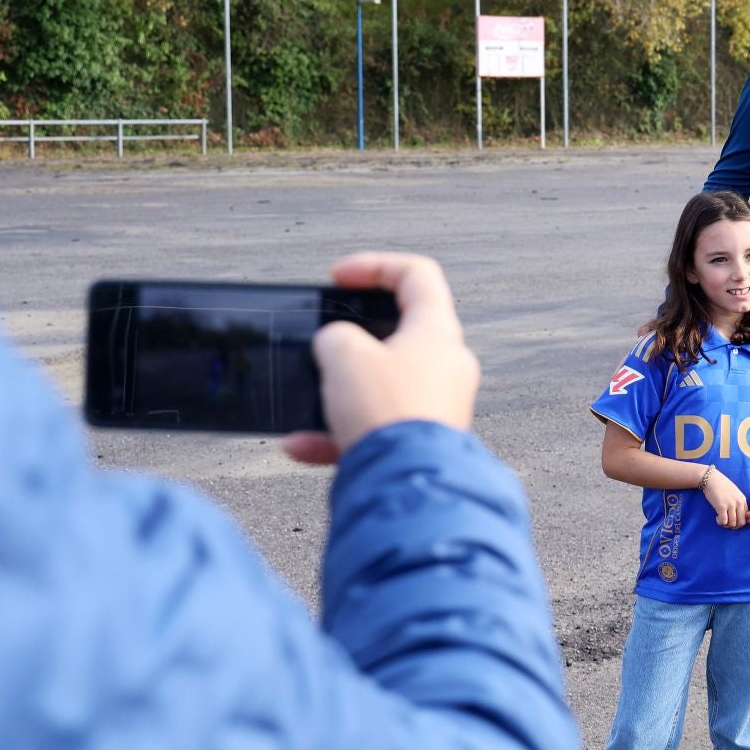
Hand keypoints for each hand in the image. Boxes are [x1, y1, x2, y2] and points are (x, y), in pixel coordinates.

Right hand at [284, 253, 478, 465]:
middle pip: (397, 333)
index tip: (338, 278)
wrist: (406, 484)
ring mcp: (436, 404)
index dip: (375, 266)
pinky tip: (303, 445)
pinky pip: (373, 427)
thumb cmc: (389, 413)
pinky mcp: (420, 441)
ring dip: (338, 392)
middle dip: (352, 340)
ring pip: (379, 386)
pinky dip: (336, 433)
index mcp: (437, 332)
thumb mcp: (345, 355)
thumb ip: (335, 336)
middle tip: (324, 344)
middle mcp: (446, 366)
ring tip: (310, 400)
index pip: (417, 275)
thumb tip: (337, 347)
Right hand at [702, 466, 746, 527]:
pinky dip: (720, 522)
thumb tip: (737, 516)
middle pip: (741, 523)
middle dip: (734, 526)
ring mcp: (730, 505)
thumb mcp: (735, 493)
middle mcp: (738, 503)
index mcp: (743, 500)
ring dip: (726, 525)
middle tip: (727, 523)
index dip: (739, 522)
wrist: (712, 479)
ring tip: (721, 520)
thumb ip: (738, 503)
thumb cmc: (722, 486)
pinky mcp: (722, 507)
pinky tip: (717, 517)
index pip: (746, 517)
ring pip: (732, 523)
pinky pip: (724, 521)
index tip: (732, 520)